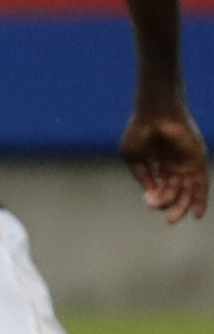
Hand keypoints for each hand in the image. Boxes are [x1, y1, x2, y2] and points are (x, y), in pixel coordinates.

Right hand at [121, 102, 208, 223]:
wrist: (154, 111)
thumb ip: (142, 176)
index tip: (149, 202)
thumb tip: (151, 195)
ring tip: (177, 218)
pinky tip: (197, 214)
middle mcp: (175, 166)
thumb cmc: (140, 129)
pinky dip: (200, 199)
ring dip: (185, 206)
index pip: (162, 188)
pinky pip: (201, 183)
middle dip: (173, 208)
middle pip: (177, 192)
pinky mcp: (197, 160)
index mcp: (159, 165)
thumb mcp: (133, 156)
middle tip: (169, 221)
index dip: (157, 198)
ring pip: (189, 191)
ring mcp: (187, 163)